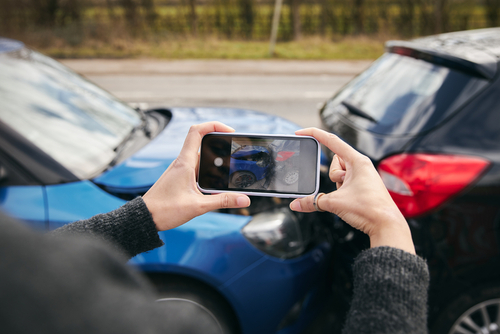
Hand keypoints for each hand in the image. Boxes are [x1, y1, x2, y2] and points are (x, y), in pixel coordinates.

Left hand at [142, 122, 250, 230]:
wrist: (145, 217)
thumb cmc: (164, 210)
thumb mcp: (198, 206)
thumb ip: (223, 201)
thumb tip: (245, 199)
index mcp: (184, 163)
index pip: (197, 131)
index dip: (214, 125)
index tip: (230, 131)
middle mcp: (182, 162)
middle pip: (203, 144)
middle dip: (221, 147)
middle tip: (235, 154)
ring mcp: (181, 170)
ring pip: (202, 158)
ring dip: (215, 163)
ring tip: (229, 172)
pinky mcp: (180, 178)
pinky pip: (197, 169)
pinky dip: (209, 172)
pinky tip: (216, 185)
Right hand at [290, 128, 414, 253]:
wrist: (386, 225)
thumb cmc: (369, 209)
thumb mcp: (334, 203)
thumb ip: (312, 202)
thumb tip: (296, 204)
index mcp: (357, 160)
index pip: (331, 140)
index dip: (314, 134)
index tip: (301, 132)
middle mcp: (361, 165)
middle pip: (334, 161)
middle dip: (333, 175)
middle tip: (341, 187)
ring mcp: (362, 175)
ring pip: (339, 173)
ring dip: (338, 185)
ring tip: (349, 196)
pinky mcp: (363, 185)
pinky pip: (345, 182)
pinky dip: (342, 190)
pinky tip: (350, 200)